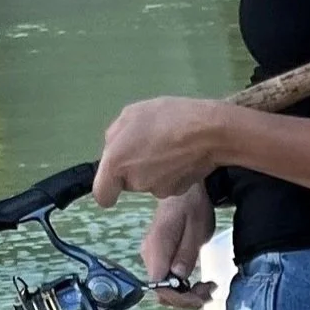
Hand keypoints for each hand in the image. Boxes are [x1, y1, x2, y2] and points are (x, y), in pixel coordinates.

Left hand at [93, 97, 226, 207]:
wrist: (206, 132)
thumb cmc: (165, 117)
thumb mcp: (130, 115)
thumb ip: (116, 137)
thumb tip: (115, 149)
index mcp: (116, 163)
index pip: (102, 195)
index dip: (107, 190)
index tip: (114, 184)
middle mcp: (135, 182)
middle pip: (129, 183)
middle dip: (135, 170)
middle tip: (148, 148)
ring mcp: (158, 189)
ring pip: (150, 183)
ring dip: (155, 170)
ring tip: (168, 148)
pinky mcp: (178, 192)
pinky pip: (169, 185)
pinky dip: (172, 174)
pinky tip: (181, 157)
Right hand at [139, 188, 215, 307]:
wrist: (185, 193)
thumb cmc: (192, 206)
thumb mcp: (196, 229)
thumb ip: (185, 254)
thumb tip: (177, 277)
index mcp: (156, 248)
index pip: (159, 286)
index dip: (179, 299)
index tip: (200, 297)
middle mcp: (149, 256)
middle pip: (163, 292)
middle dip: (188, 299)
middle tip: (210, 290)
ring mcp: (153, 258)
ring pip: (167, 291)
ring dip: (189, 296)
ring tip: (209, 287)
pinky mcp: (160, 260)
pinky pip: (170, 283)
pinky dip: (186, 289)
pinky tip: (201, 283)